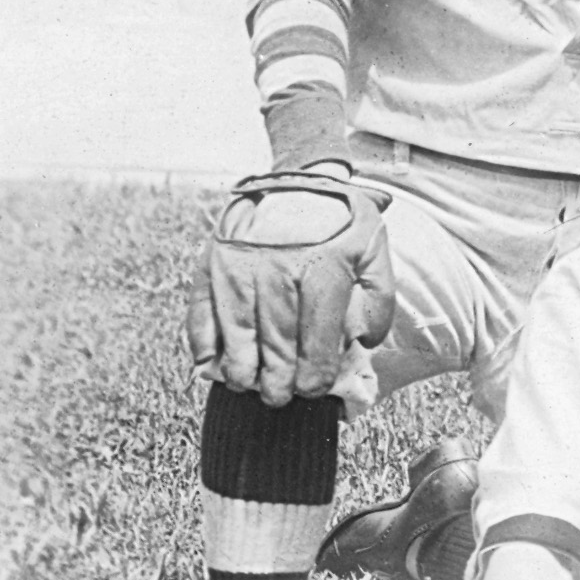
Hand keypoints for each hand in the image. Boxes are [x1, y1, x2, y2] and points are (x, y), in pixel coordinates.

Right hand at [202, 167, 387, 401]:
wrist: (298, 180)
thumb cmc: (340, 225)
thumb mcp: (375, 251)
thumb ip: (378, 297)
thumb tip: (364, 341)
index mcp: (323, 266)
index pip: (316, 333)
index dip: (314, 369)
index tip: (313, 391)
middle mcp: (278, 267)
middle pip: (275, 338)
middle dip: (276, 378)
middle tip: (278, 399)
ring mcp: (240, 264)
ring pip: (236, 329)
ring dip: (239, 366)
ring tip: (247, 385)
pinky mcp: (212, 261)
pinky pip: (201, 309)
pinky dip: (202, 340)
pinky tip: (210, 364)